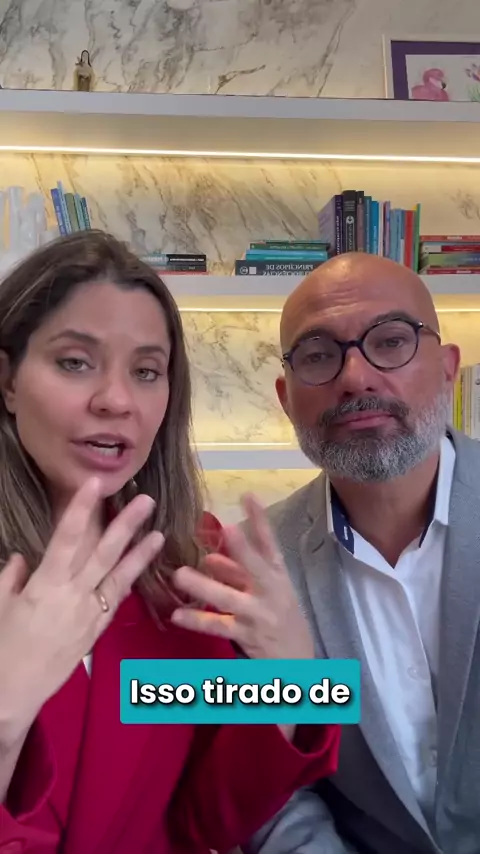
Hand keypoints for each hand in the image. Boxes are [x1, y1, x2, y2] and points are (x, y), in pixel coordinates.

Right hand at [0, 477, 163, 742]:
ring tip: (159, 532)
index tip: (94, 483)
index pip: (66, 537)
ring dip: (139, 553)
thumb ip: (10, 578)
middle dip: (126, 525)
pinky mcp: (95, 632)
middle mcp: (72, 596)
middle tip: (146, 499)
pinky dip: (128, 582)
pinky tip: (141, 566)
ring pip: (118, 577)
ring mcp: (88, 614)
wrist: (13, 694)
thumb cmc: (1, 648)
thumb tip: (21, 557)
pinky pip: (114, 601)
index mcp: (45, 584)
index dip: (82, 508)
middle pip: (103, 553)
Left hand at [171, 494, 314, 660]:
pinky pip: (219, 626)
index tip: (248, 495)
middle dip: (242, 548)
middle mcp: (271, 592)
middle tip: (226, 528)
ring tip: (179, 575)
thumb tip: (210, 556)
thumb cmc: (278, 618)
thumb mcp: (264, 590)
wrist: (297, 662)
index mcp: (277, 575)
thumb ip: (237, 572)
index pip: (270, 543)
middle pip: (256, 567)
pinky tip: (177, 614)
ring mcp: (260, 615)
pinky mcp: (247, 636)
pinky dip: (197, 620)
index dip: (260, 519)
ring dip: (204, 586)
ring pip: (229, 598)